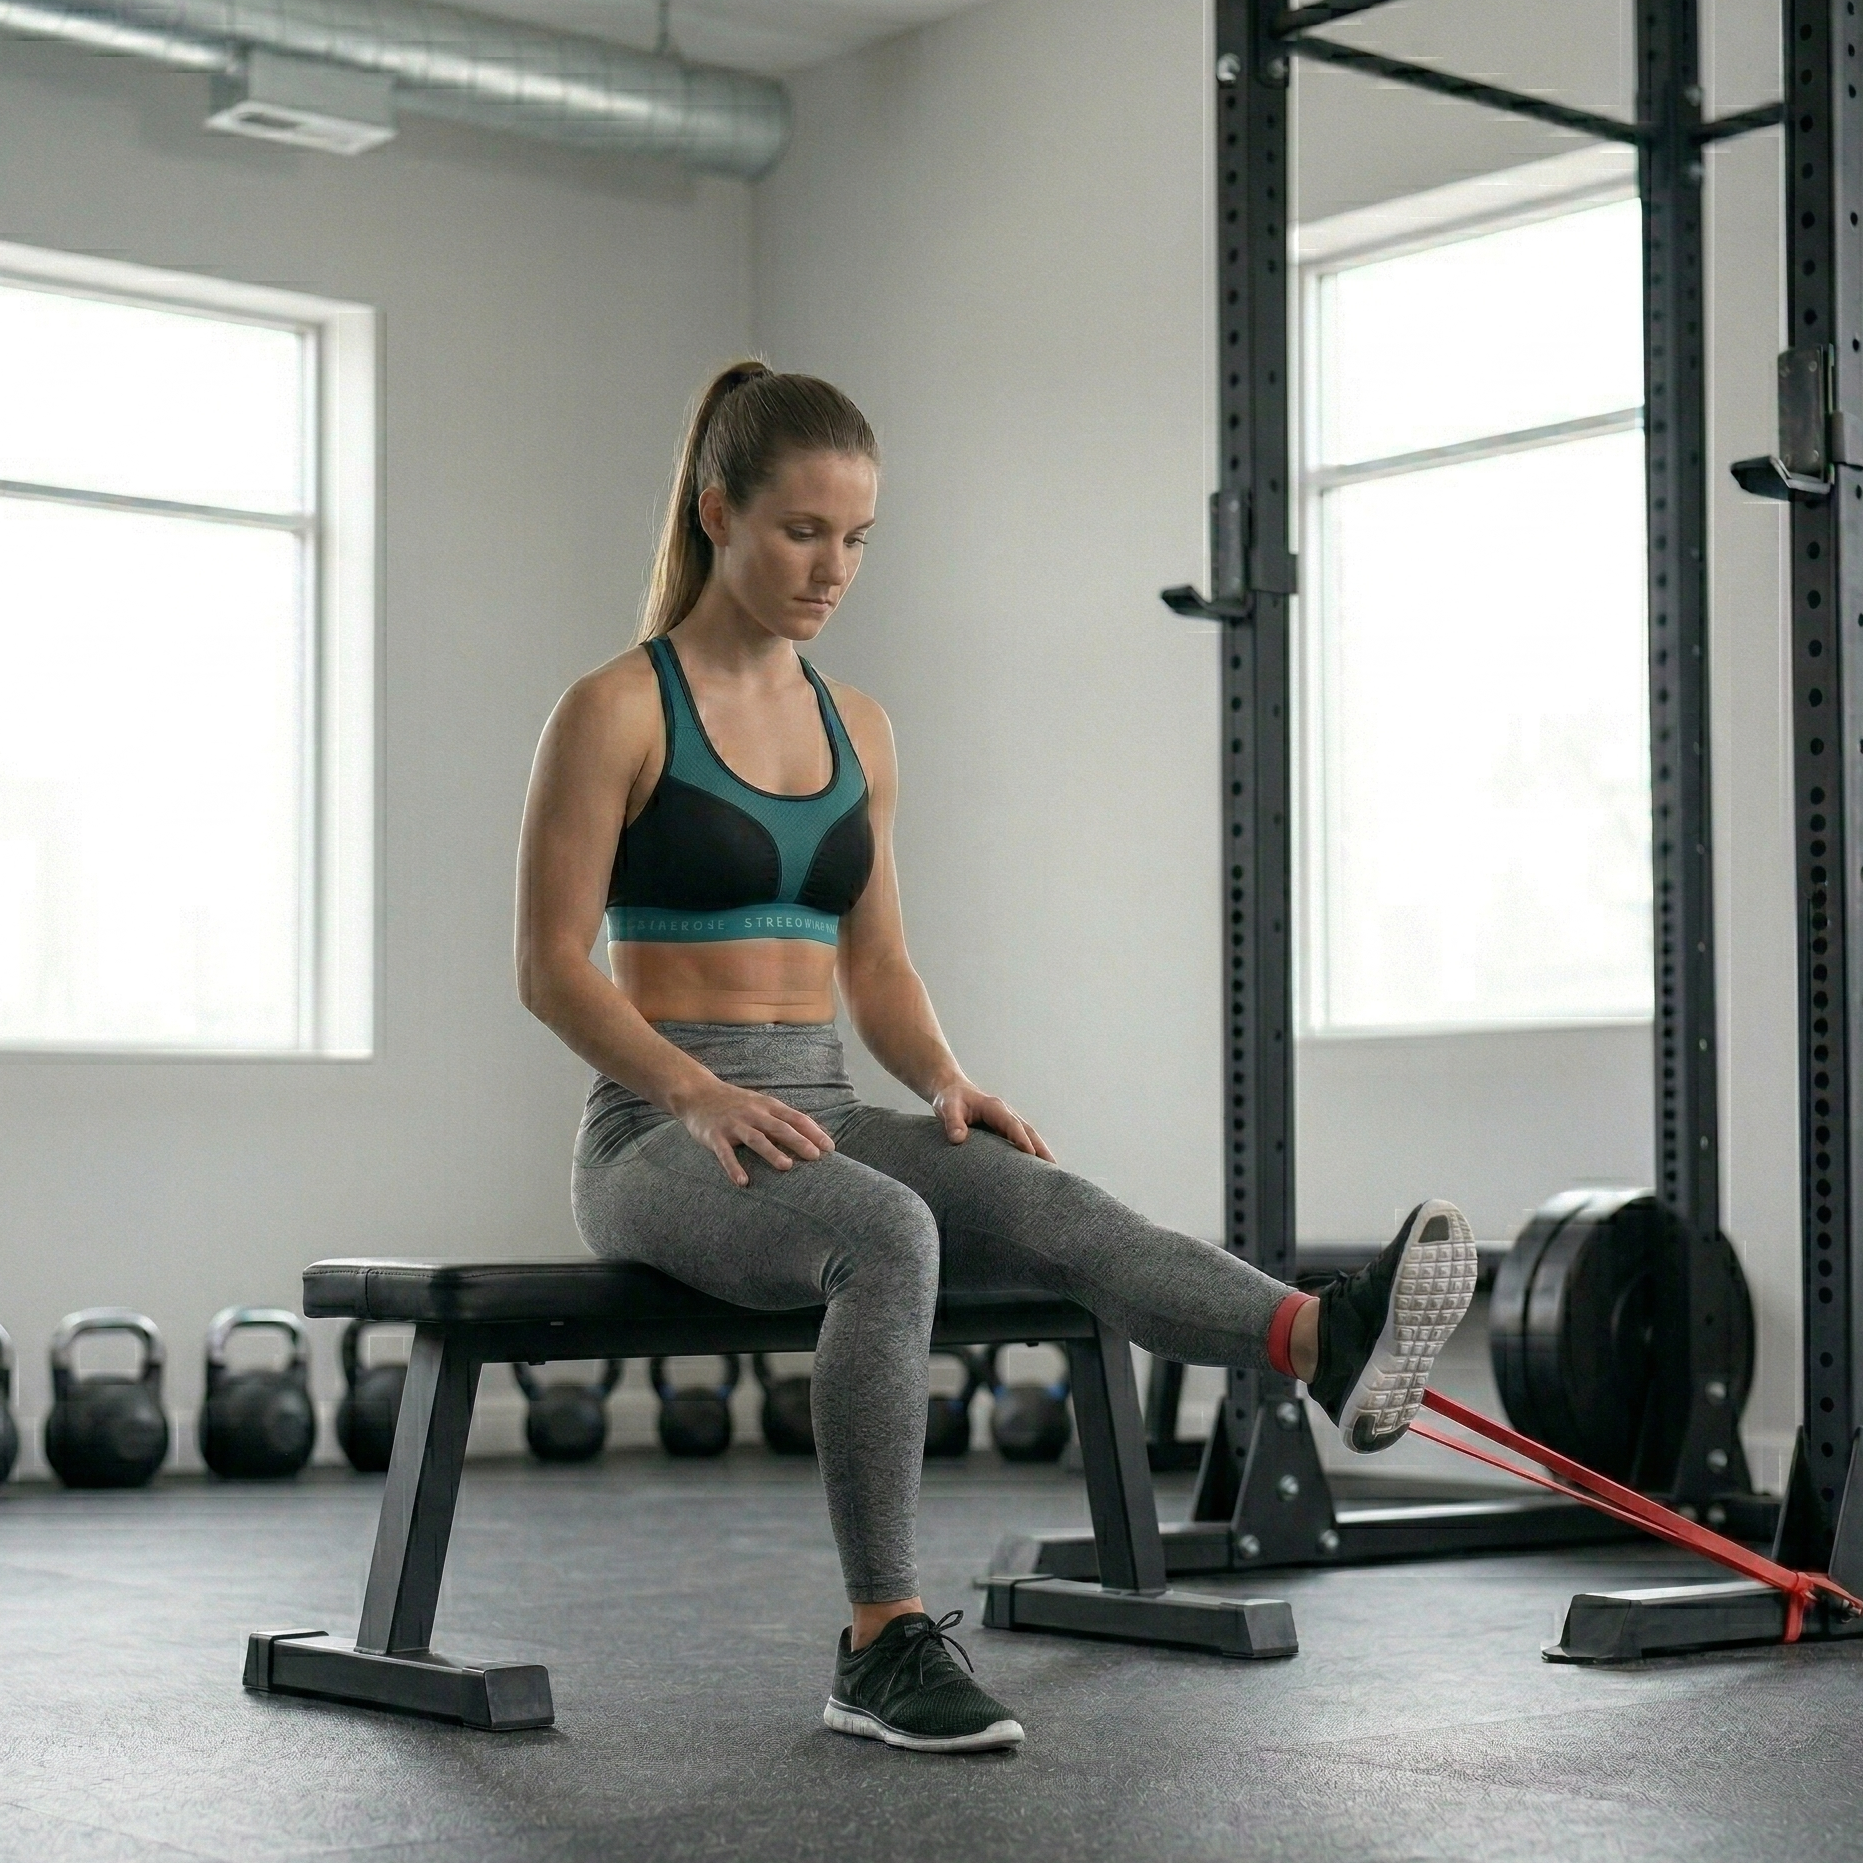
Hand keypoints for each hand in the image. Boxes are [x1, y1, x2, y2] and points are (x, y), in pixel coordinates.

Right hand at [677, 1080, 834, 1187]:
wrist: (697, 1093)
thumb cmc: (735, 1103)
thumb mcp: (761, 1104)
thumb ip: (783, 1118)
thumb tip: (814, 1133)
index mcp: (767, 1106)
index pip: (795, 1118)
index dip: (813, 1132)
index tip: (830, 1147)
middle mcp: (753, 1113)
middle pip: (780, 1128)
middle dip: (799, 1141)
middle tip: (816, 1157)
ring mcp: (734, 1124)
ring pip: (756, 1139)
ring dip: (772, 1152)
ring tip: (787, 1167)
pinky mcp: (715, 1136)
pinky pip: (725, 1154)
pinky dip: (734, 1168)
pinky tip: (743, 1182)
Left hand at [929, 1080, 1055, 1160]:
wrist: (952, 1092)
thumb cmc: (950, 1099)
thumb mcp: (947, 1107)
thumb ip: (953, 1122)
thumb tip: (958, 1139)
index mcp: (995, 1107)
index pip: (1012, 1124)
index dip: (1021, 1138)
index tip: (1031, 1153)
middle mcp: (1006, 1114)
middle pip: (1028, 1131)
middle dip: (1041, 1148)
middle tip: (1053, 1166)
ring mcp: (1007, 1122)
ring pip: (1028, 1137)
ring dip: (1040, 1152)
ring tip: (1052, 1171)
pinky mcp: (1003, 1131)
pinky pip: (1020, 1142)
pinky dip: (1030, 1153)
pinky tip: (1035, 1169)